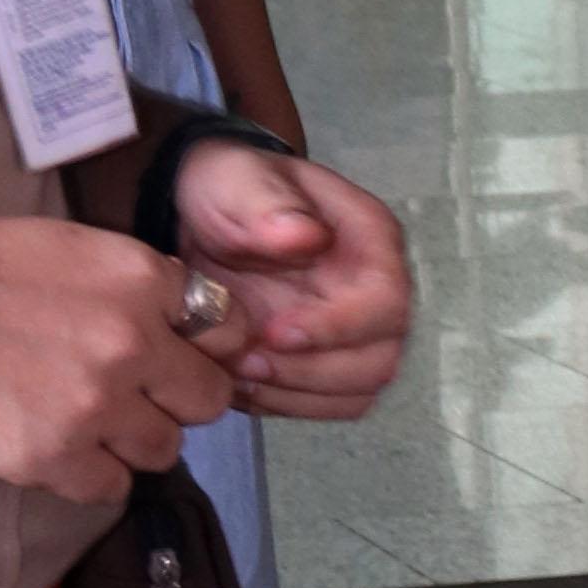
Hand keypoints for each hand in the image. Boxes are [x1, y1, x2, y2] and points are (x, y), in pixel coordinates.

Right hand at [0, 210, 231, 504]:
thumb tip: (187, 319)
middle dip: (178, 401)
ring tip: (88, 422)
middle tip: (137, 397)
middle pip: (209, 398)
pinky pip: (112, 486)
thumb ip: (135, 286)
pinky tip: (58, 448)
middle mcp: (132, 341)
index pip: (229, 327)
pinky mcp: (57, 456)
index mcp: (139, 279)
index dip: (209, 347)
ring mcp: (97, 404)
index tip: (186, 355)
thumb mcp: (69, 251)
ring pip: (165, 449)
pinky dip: (90, 475)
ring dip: (134, 441)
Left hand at [170, 138, 413, 418]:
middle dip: (311, 373)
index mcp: (371, 242)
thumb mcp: (235, 181)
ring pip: (357, 392)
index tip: (273, 332)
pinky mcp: (329, 364)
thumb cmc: (227, 191)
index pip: (387, 302)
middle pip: (380, 360)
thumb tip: (306, 238)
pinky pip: (326, 406)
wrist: (201, 218)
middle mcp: (377, 295)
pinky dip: (284, 405)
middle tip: (244, 361)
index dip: (338, 328)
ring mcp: (356, 335)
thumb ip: (266, 206)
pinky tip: (240, 383)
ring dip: (296, 395)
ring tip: (237, 373)